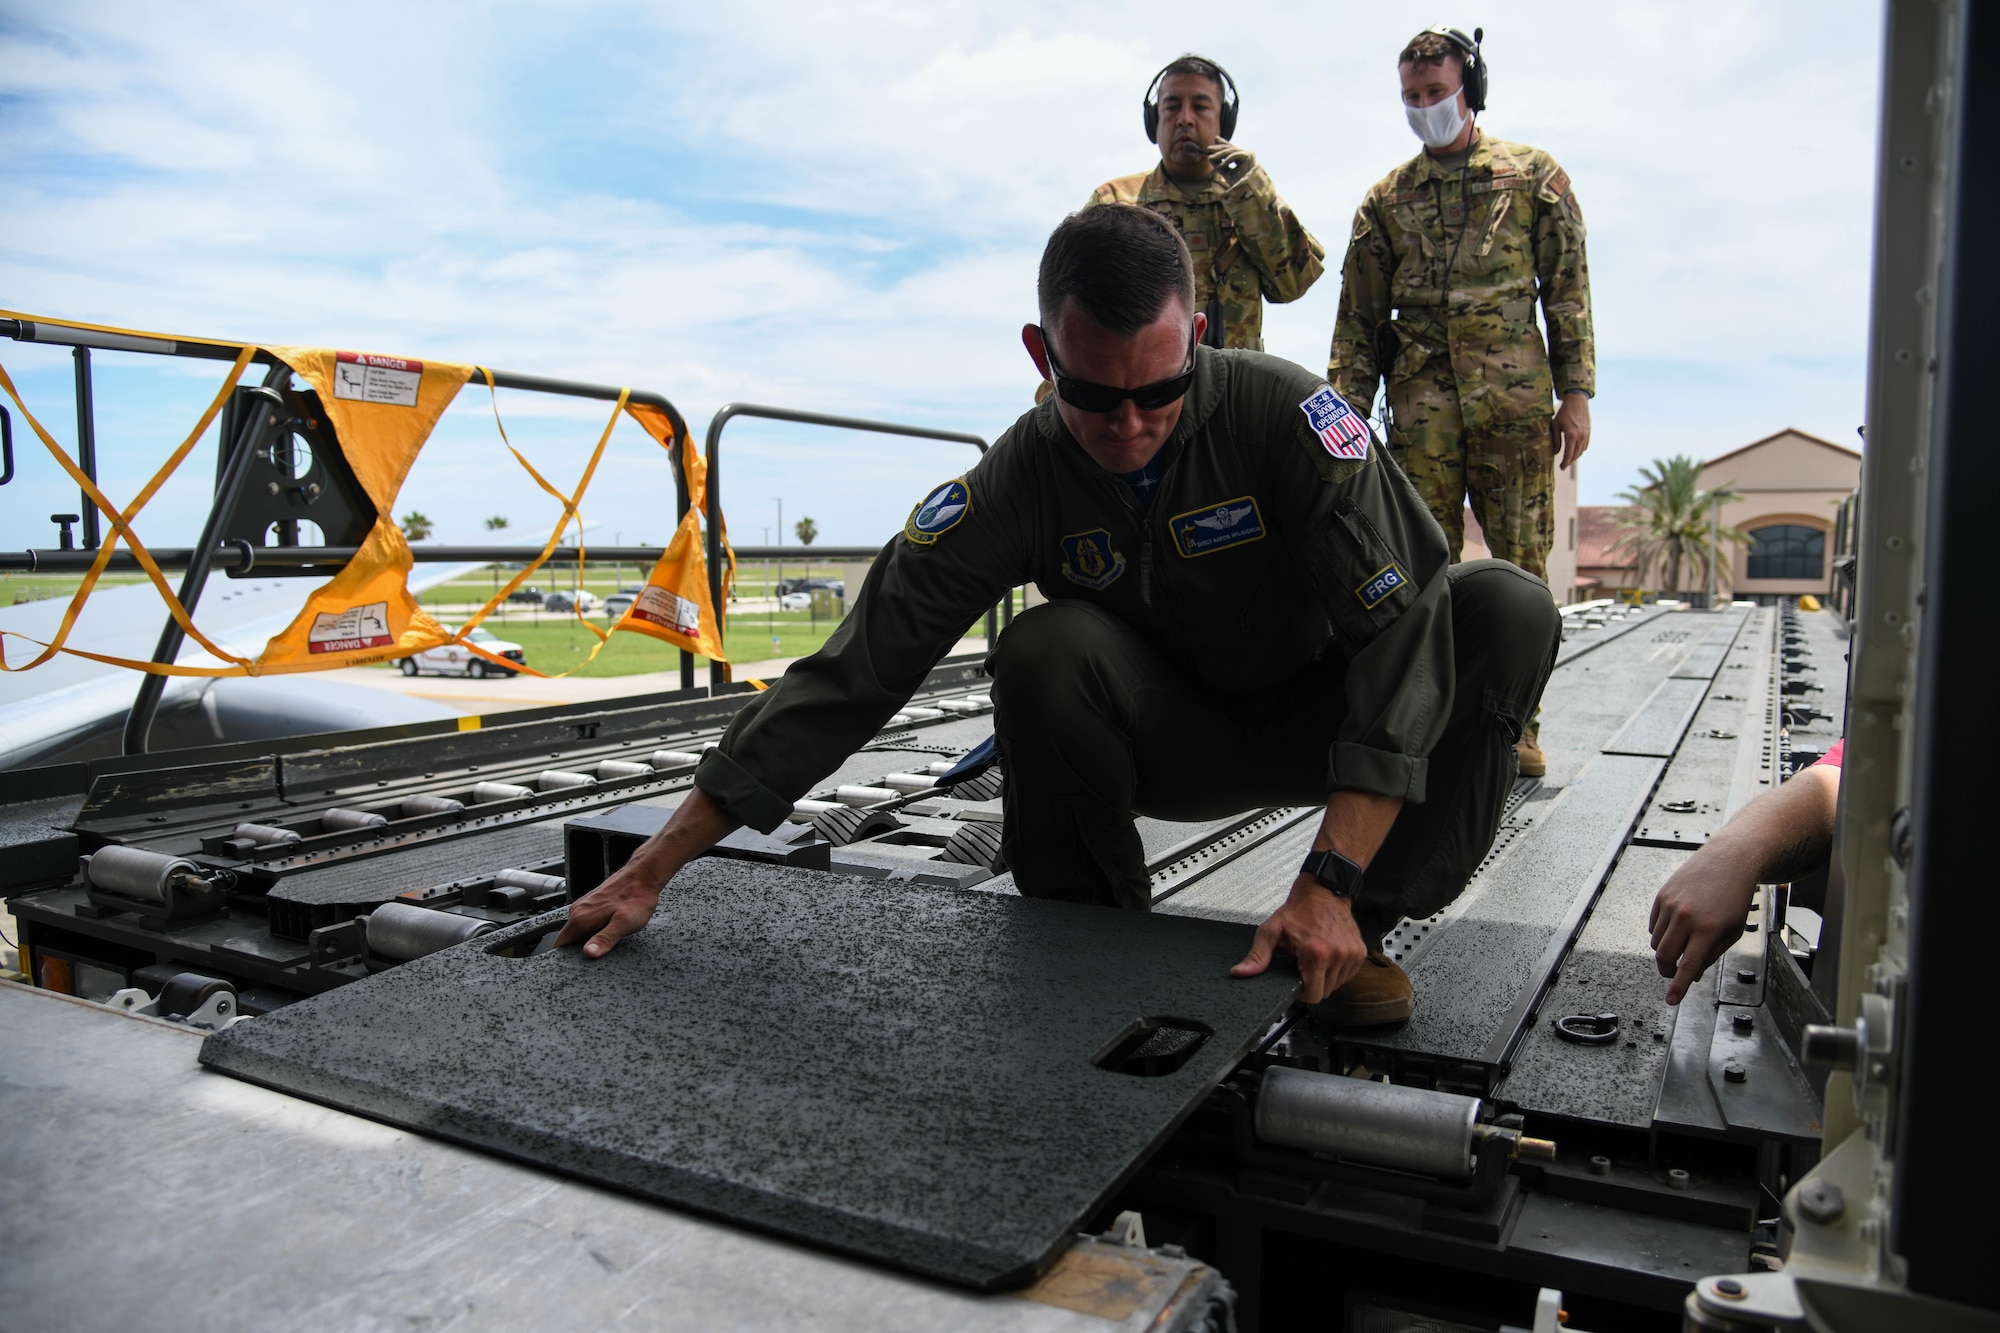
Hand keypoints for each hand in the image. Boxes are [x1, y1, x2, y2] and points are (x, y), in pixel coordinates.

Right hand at [551, 785, 737, 958]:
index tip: (572, 968)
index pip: (558, 946)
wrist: (643, 876)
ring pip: (576, 931)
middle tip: (593, 960)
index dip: (563, 960)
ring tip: (602, 947)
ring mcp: (584, 906)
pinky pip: (584, 923)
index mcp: (580, 919)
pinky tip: (606, 933)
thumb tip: (588, 953)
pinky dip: (591, 932)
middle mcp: (577, 911)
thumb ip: (604, 940)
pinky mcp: (592, 904)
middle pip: (567, 940)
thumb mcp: (623, 924)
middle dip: (575, 953)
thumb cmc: (636, 899)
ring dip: (585, 942)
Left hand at [1206, 140, 1256, 188]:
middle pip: (1230, 148)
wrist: (1245, 192)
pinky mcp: (1250, 155)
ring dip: (1219, 154)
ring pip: (1231, 150)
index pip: (1231, 149)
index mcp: (1242, 158)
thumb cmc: (1237, 185)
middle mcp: (1246, 155)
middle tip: (1208, 148)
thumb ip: (1219, 165)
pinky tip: (1221, 165)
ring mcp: (1249, 154)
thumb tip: (1210, 157)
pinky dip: (1227, 160)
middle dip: (1219, 147)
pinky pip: (1235, 154)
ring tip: (1211, 158)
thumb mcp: (1225, 173)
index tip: (1215, 139)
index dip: (1223, 143)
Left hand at [1231, 877, 1369, 1003]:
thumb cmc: (1299, 910)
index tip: (1296, 981)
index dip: (1301, 993)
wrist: (1324, 891)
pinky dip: (1336, 970)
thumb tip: (1241, 973)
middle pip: (1325, 992)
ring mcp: (1352, 955)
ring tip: (1315, 957)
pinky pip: (1347, 975)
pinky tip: (1327, 955)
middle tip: (1303, 966)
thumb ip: (1257, 956)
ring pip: (1337, 985)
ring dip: (1325, 977)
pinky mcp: (1360, 953)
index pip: (1312, 995)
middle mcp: (1338, 955)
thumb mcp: (1271, 930)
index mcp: (1316, 953)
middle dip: (1312, 984)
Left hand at [1553, 392, 1590, 468]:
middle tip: (1564, 465)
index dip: (1565, 463)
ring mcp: (1586, 435)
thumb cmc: (1564, 412)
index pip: (1569, 454)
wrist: (1577, 401)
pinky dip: (1580, 450)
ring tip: (1568, 459)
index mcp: (1571, 435)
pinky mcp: (1589, 432)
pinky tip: (1575, 450)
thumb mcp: (1556, 425)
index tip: (1561, 467)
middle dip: (1570, 461)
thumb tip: (1555, 452)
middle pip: (1576, 455)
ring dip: (1575, 456)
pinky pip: (1585, 445)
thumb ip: (1555, 440)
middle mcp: (1581, 437)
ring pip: (1581, 451)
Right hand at [1648, 852, 1757, 1003]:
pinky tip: (1677, 926)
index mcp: (1708, 929)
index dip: (1678, 986)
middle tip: (1673, 974)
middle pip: (1664, 956)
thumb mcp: (1732, 932)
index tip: (1671, 1000)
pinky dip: (1661, 933)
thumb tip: (1692, 974)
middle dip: (1667, 971)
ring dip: (1665, 951)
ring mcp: (1671, 905)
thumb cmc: (1735, 897)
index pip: (1688, 966)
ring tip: (1682, 943)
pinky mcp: (1662, 896)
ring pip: (1656, 941)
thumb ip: (1711, 955)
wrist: (1728, 861)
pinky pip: (1653, 925)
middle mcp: (1686, 917)